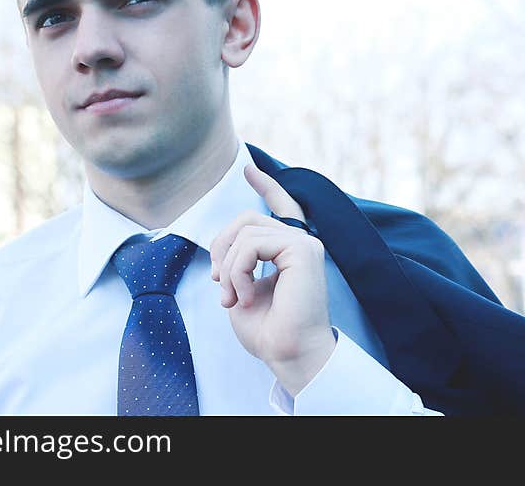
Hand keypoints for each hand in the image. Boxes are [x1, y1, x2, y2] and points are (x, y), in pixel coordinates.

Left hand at [210, 164, 335, 395]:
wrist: (288, 355)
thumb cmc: (269, 332)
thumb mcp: (242, 289)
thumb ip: (238, 261)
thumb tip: (225, 244)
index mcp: (290, 252)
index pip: (282, 208)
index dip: (267, 187)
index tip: (249, 171)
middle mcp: (301, 244)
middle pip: (248, 219)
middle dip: (222, 246)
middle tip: (220, 283)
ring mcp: (304, 245)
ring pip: (246, 232)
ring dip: (229, 267)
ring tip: (233, 297)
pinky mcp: (303, 250)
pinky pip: (252, 244)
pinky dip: (238, 270)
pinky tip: (245, 295)